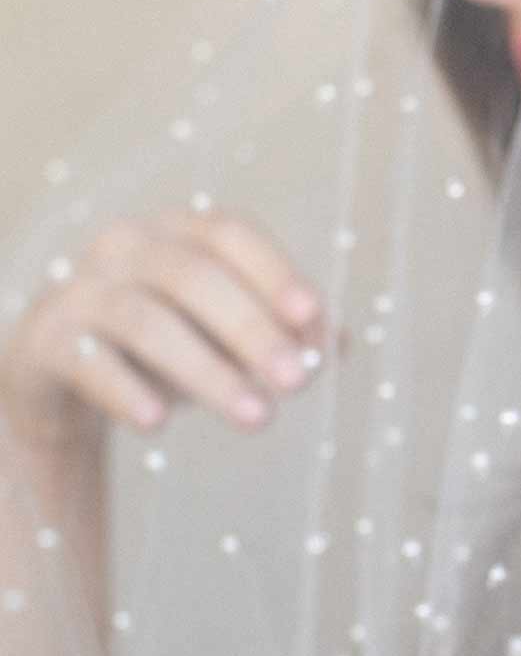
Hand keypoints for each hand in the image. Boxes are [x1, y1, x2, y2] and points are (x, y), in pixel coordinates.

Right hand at [0, 205, 329, 444]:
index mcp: (177, 233)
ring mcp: (81, 290)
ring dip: (206, 370)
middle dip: (251, 328)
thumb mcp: (226, 339)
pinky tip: (158, 422)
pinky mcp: (46, 339)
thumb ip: (281, 336)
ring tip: (257, 418)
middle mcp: (125, 247)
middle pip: (192, 276)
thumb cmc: (165, 344)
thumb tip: (339, 344)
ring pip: (144, 320)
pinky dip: (124, 388)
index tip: (313, 317)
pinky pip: (86, 359)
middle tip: (298, 382)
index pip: (228, 235)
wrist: (63, 371)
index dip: (273, 271)